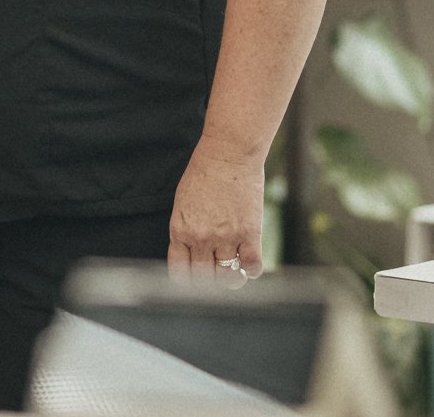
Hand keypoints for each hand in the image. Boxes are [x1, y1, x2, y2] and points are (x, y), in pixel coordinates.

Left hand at [168, 146, 264, 284]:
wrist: (228, 154)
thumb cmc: (204, 174)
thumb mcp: (183, 204)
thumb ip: (185, 231)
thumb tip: (191, 257)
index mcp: (180, 231)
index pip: (181, 274)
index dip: (190, 280)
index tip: (197, 277)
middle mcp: (201, 238)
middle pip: (205, 279)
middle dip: (211, 279)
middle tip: (218, 271)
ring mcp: (226, 236)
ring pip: (229, 277)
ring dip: (232, 278)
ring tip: (235, 269)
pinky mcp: (249, 232)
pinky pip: (253, 266)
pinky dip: (252, 270)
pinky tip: (250, 261)